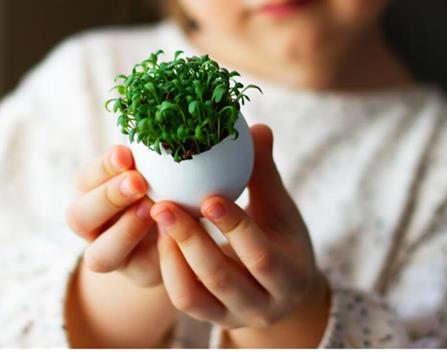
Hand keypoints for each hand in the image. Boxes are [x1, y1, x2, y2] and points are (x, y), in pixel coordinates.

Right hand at [66, 145, 160, 286]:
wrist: (182, 224)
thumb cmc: (165, 181)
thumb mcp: (155, 166)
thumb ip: (152, 156)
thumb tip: (172, 132)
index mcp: (90, 192)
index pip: (85, 179)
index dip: (103, 167)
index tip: (126, 154)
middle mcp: (93, 226)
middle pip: (79, 218)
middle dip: (108, 198)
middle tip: (137, 181)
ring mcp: (112, 255)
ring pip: (100, 256)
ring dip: (125, 231)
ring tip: (153, 210)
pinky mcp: (140, 275)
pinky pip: (141, 270)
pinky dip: (158, 251)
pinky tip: (174, 232)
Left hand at [150, 124, 329, 338]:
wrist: (280, 286)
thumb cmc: (280, 235)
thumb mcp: (279, 208)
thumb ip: (264, 173)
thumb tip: (257, 128)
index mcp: (289, 277)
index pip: (260, 256)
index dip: (235, 227)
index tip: (209, 197)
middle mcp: (263, 306)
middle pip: (222, 278)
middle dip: (191, 241)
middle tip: (164, 205)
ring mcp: (232, 316)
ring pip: (195, 293)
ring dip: (172, 253)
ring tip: (157, 215)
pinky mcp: (208, 318)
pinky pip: (183, 298)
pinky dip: (168, 267)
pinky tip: (158, 234)